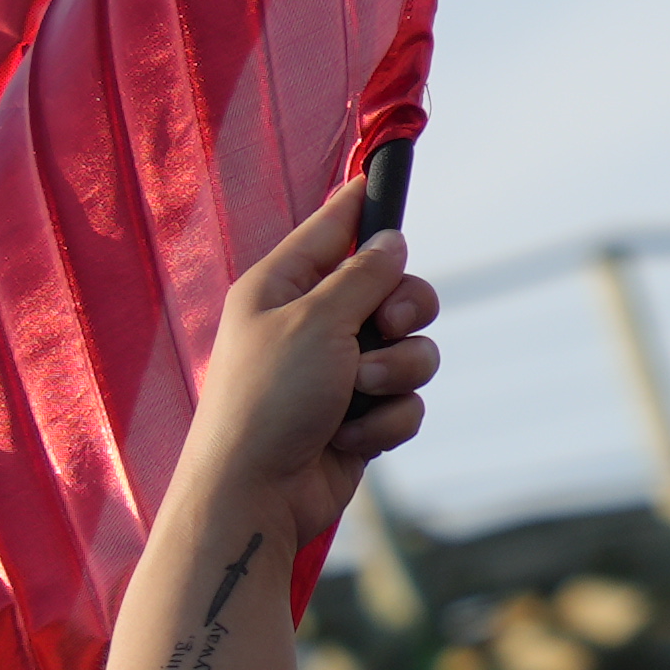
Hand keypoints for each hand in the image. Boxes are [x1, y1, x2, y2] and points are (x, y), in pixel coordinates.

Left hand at [174, 182, 441, 548]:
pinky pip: (407, 399)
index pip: (333, 228)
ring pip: (413, 347)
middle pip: (395, 288)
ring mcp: (339, 372)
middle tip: (383, 329)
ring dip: (398, 371)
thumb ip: (362, 276)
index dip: (365, 203)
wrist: (256, 496)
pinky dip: (388, 419)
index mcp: (283, 288)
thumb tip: (392, 241)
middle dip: (405, 311)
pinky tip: (352, 438)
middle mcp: (312, 324)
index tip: (390, 173)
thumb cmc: (267, 401)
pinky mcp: (361, 417)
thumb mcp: (314, 321)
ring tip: (360, 394)